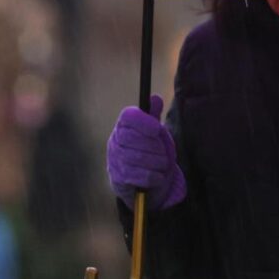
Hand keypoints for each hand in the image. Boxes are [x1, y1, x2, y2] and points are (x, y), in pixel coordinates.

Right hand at [107, 94, 185, 210]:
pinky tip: (159, 176)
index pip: (127, 116)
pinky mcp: (117, 178)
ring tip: (164, 163)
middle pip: (132, 138)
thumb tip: (155, 98)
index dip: (142, 120)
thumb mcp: (152, 131)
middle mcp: (115, 140)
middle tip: (164, 150)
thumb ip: (154, 115)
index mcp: (123, 125)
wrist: (139, 180)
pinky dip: (153, 176)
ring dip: (156, 161)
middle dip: (153, 145)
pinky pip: (137, 176)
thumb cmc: (147, 149)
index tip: (157, 127)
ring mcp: (114, 159)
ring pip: (136, 157)